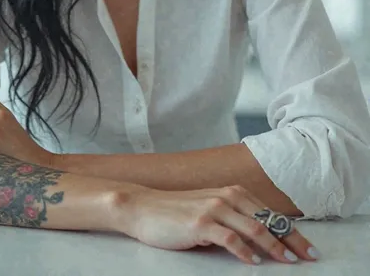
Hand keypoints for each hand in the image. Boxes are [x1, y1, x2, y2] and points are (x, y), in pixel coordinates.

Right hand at [119, 184, 319, 264]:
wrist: (144, 207)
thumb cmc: (177, 213)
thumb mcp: (210, 211)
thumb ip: (234, 220)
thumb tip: (262, 241)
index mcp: (232, 193)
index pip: (270, 214)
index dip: (292, 231)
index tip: (309, 249)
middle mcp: (226, 196)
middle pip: (268, 220)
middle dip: (292, 239)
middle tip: (309, 257)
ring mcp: (213, 208)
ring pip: (253, 227)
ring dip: (273, 246)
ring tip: (288, 262)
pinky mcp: (200, 222)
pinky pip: (229, 237)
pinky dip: (244, 251)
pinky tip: (253, 262)